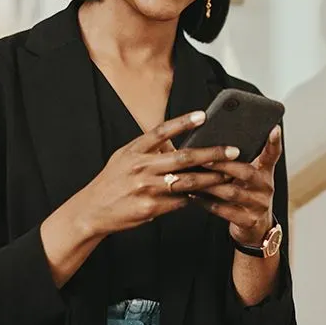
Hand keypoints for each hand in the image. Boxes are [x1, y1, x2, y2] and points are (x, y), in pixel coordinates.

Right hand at [81, 111, 240, 236]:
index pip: (161, 132)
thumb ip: (147, 149)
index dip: (183, 122)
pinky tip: (209, 193)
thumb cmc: (112, 181)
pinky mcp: (151, 207)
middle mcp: (141, 167)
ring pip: (187, 181)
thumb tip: (175, 143)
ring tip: (229, 174)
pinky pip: (179, 201)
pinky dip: (195, 196)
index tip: (203, 115)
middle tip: (232, 150)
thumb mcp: (124, 157)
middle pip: (182, 157)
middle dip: (211, 154)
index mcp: (134, 150)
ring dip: (211, 178)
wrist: (93, 209)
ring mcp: (146, 188)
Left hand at [193, 125, 282, 245]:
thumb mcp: (248, 177)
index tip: (274, 128)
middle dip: (223, 164)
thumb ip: (237, 161)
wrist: (255, 229)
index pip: (272, 154)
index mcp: (264, 172)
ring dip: (209, 184)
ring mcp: (258, 205)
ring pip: (231, 192)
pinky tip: (192, 195)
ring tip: (192, 177)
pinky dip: (206, 202)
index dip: (274, 141)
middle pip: (246, 171)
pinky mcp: (248, 221)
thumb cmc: (245, 194)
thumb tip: (210, 142)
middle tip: (204, 158)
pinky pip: (223, 210)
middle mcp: (265, 187)